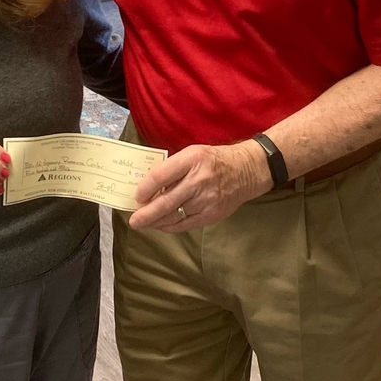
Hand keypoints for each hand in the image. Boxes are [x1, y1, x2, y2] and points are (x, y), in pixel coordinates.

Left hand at [128, 140, 271, 231]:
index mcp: (192, 159)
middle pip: (167, 201)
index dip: (146, 188)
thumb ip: (172, 168)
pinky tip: (161, 226)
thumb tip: (148, 187)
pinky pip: (186, 224)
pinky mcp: (212, 214)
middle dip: (146, 214)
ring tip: (143, 224)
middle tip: (134, 221)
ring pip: (175, 216)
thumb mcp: (192, 153)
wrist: (246, 171)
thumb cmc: (213, 160)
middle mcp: (199, 180)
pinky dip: (171, 227)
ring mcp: (207, 200)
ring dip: (156, 222)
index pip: (162, 175)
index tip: (137, 196)